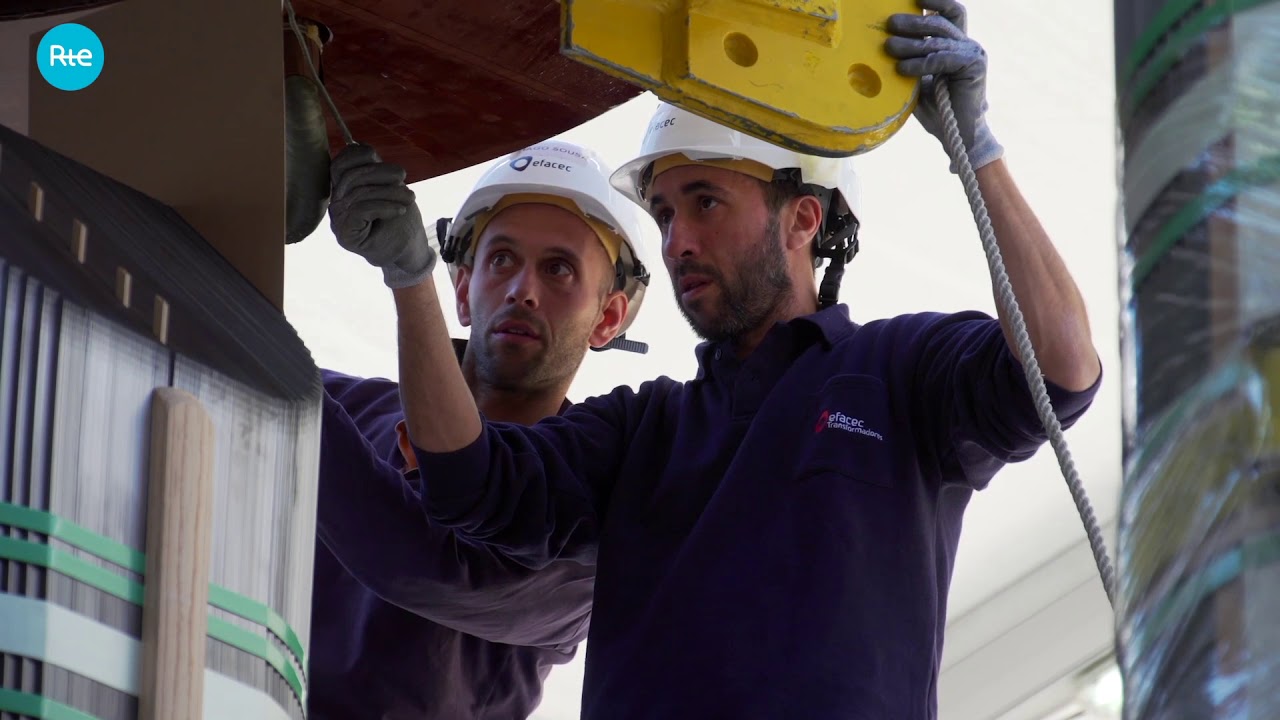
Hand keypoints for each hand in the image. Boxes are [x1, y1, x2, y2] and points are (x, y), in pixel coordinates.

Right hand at [328, 143, 436, 287]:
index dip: (360, 156)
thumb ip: (373, 170)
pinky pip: (361, 209)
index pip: (340, 163)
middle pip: (350, 176)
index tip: (384, 161)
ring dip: (390, 192)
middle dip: (381, 173)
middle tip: (404, 179)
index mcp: (343, 189)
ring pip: (358, 193)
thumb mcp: (388, 187)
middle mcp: (336, 203)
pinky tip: (400, 210)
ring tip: (409, 198)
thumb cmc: (399, 218)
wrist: (407, 249)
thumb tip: (359, 147)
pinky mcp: (345, 233)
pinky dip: (385, 206)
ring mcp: (338, 219)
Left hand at [885, 0, 1002, 171]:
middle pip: (938, 22)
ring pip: (938, 39)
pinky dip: (921, 63)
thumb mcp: (915, 78)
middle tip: (889, 24)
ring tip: (889, 47)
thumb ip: (907, 59)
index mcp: (954, 43)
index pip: (948, 12)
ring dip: (910, 43)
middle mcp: (966, 44)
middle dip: (912, 21)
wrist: (956, 135)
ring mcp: (973, 52)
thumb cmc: (934, 109)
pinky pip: (943, 58)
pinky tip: (903, 68)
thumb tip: (882, 43)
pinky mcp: (975, 65)